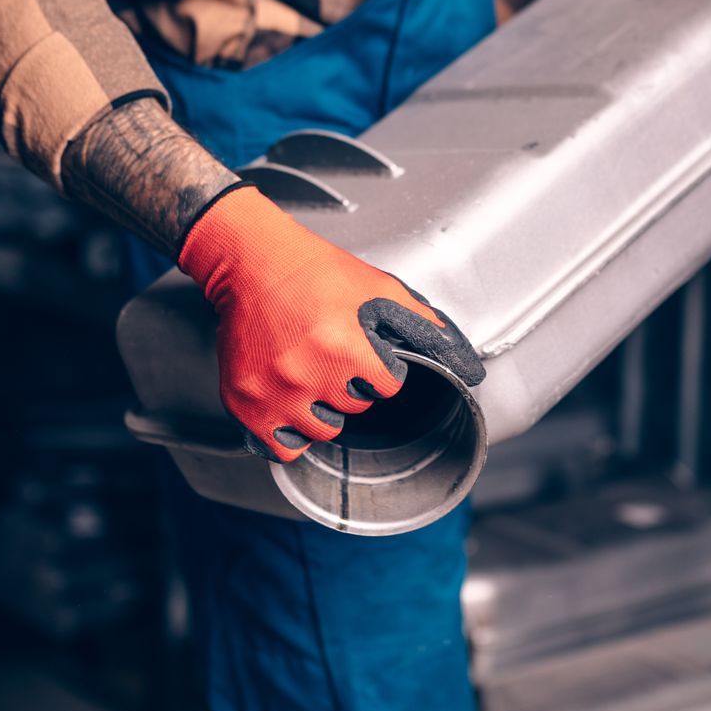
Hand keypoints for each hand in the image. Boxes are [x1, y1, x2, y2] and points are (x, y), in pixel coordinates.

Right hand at [177, 185, 484, 462]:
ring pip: (321, 431)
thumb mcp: (378, 287)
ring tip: (311, 374)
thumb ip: (422, 324)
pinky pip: (282, 448)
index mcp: (344, 346)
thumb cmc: (314, 271)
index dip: (380, 369)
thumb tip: (465, 363)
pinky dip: (290, 432)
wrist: (251, 262)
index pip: (387, 387)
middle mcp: (307, 373)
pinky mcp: (246, 402)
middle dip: (350, 386)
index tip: (365, 352)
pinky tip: (291, 402)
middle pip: (354, 408)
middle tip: (332, 355)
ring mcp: (274, 392)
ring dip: (322, 410)